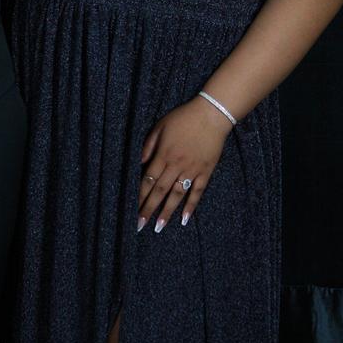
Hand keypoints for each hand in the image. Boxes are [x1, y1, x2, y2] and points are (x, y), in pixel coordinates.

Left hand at [138, 96, 231, 232]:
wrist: (211, 115)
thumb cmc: (182, 118)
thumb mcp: (159, 127)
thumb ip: (148, 145)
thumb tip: (138, 162)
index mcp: (163, 155)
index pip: (147, 180)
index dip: (139, 196)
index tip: (132, 209)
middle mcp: (176, 165)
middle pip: (159, 191)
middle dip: (148, 208)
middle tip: (139, 225)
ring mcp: (191, 170)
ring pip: (177, 195)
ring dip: (167, 211)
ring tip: (159, 227)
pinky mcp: (205, 172)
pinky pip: (197, 192)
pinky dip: (191, 206)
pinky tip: (185, 219)